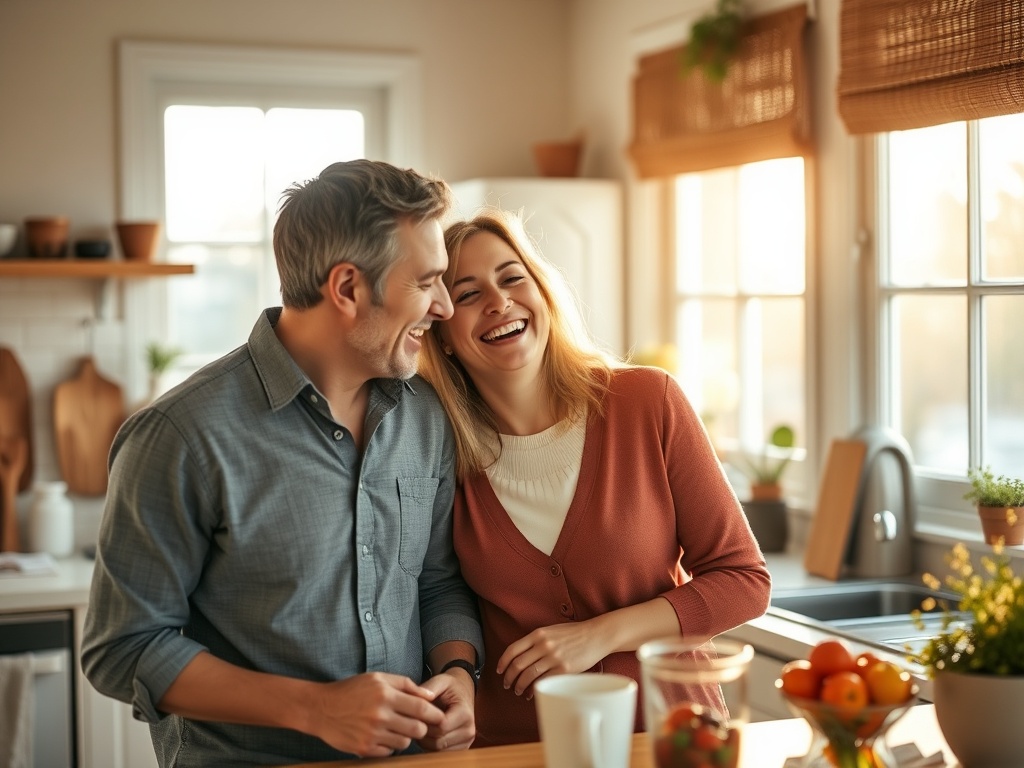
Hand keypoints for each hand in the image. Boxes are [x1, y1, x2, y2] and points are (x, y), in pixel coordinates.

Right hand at [309, 672, 442, 756]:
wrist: (321, 708)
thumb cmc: (352, 690)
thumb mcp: (377, 678)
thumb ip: (405, 684)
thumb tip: (430, 695)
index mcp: (385, 695)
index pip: (421, 709)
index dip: (434, 714)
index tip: (438, 716)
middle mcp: (380, 715)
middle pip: (417, 729)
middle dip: (422, 727)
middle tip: (418, 723)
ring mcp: (371, 734)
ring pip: (405, 742)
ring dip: (405, 736)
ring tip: (396, 727)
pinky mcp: (364, 749)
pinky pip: (389, 752)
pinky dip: (390, 745)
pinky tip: (382, 735)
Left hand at [416, 669, 476, 750]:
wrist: (463, 692)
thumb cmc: (450, 687)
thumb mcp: (440, 680)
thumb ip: (429, 688)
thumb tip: (418, 696)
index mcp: (465, 714)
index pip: (440, 728)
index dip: (425, 722)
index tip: (416, 713)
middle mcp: (469, 730)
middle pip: (438, 742)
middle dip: (423, 733)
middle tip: (415, 720)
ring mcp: (467, 741)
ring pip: (438, 750)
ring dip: (425, 740)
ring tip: (422, 724)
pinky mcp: (462, 748)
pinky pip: (441, 753)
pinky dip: (431, 745)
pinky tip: (428, 732)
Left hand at [496, 621, 606, 697]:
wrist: (596, 635)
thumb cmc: (574, 633)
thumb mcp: (551, 630)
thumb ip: (536, 640)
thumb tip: (520, 656)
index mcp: (538, 634)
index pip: (512, 650)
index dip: (502, 663)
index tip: (499, 671)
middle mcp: (543, 645)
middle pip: (517, 665)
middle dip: (509, 678)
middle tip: (507, 684)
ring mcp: (553, 658)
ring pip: (528, 675)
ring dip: (520, 686)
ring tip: (518, 691)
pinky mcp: (564, 669)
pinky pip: (543, 682)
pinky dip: (534, 689)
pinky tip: (532, 692)